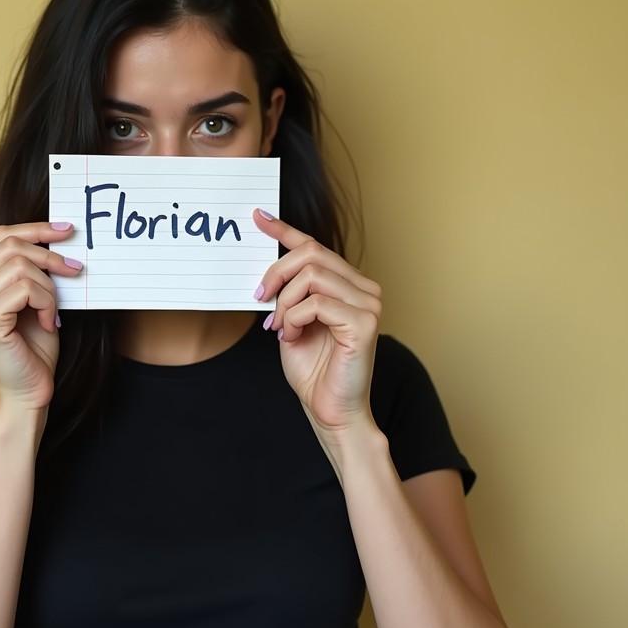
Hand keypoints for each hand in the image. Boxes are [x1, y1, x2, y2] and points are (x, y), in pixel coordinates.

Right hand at [0, 221, 83, 420]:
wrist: (27, 393)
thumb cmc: (31, 350)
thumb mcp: (32, 301)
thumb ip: (32, 271)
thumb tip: (57, 237)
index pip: (1, 237)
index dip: (36, 229)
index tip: (66, 230)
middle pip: (11, 245)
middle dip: (49, 256)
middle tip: (75, 271)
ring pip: (21, 266)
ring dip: (49, 287)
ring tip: (52, 312)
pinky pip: (26, 288)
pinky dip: (47, 302)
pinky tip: (47, 323)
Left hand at [252, 208, 382, 443]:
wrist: (330, 410)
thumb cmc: (314, 370)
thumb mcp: (291, 322)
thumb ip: (287, 294)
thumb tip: (267, 269)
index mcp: (348, 285)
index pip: (315, 246)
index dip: (284, 229)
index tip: (258, 217)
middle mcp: (363, 288)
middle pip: (310, 253)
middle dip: (276, 272)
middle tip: (260, 297)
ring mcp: (368, 303)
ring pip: (311, 276)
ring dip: (285, 303)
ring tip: (281, 329)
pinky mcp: (365, 322)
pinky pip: (316, 302)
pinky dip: (294, 318)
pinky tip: (292, 337)